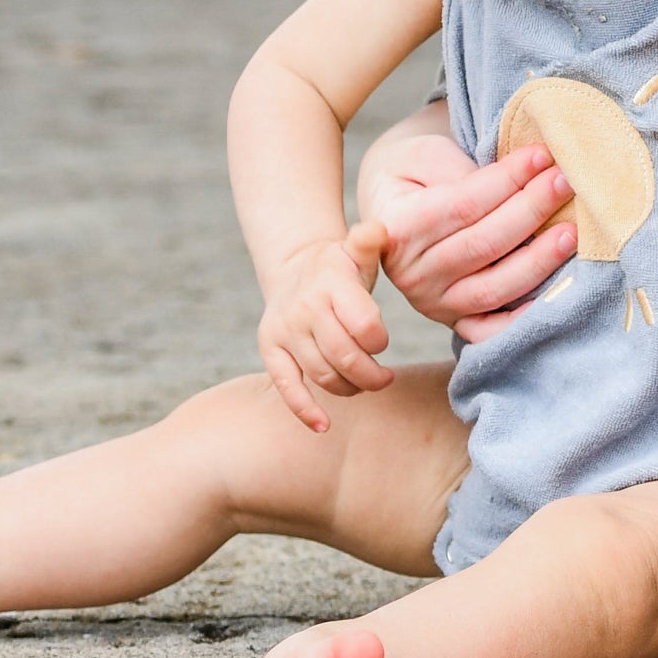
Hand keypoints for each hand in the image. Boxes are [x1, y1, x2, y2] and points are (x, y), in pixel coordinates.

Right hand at [256, 221, 392, 431]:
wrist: (296, 268)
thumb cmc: (341, 267)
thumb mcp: (357, 249)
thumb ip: (370, 240)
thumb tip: (378, 230)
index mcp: (331, 285)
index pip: (364, 325)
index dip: (380, 341)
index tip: (383, 342)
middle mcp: (305, 309)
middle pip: (345, 356)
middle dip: (372, 374)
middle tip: (385, 378)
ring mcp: (286, 332)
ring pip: (322, 374)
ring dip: (350, 387)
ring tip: (365, 384)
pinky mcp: (271, 351)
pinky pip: (286, 386)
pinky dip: (304, 410)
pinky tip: (323, 426)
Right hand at [360, 127, 576, 341]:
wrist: (392, 207)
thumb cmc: (415, 173)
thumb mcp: (423, 155)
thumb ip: (460, 169)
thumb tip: (515, 178)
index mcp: (398, 228)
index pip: (464, 205)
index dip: (508, 179)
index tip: (543, 155)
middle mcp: (413, 273)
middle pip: (483, 245)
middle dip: (531, 211)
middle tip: (565, 181)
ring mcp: (434, 303)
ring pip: (492, 288)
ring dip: (538, 261)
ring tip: (570, 232)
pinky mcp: (455, 321)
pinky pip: (489, 330)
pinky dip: (519, 321)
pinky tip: (551, 299)